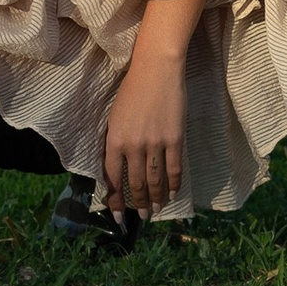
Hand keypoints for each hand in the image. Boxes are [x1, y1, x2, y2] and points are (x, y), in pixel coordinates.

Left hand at [102, 38, 188, 216]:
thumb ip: (115, 142)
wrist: (156, 69)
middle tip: (143, 215)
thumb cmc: (132, 89)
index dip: (116, 200)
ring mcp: (155, 143)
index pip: (112, 178)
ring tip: (156, 209)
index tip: (118, 215)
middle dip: (138, 203)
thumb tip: (117, 168)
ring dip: (156, 197)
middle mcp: (133, 146)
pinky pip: (174, 168)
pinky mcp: (174, 138)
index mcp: (114, 140)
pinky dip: (174, 183)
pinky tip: (173, 193)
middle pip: (135, 183)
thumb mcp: (114, 117)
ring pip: (154, 179)